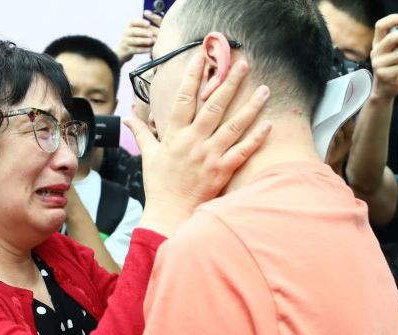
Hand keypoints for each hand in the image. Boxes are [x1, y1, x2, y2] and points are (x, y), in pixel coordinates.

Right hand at [114, 12, 162, 63]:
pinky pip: (135, 50)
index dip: (140, 22)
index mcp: (129, 26)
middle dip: (143, 32)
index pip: (133, 22)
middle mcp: (126, 33)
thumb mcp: (137, 31)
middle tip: (151, 33)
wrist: (122, 51)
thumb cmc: (134, 38)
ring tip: (151, 41)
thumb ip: (144, 27)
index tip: (148, 23)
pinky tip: (150, 49)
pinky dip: (143, 50)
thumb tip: (158, 22)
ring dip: (143, 41)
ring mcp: (125, 42)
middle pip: (133, 31)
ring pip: (134, 41)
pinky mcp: (126, 51)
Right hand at [126, 54, 271, 217]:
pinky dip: (256, 138)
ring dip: (250, 106)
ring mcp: (210, 156)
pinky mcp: (222, 171)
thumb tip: (129, 118)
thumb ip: (142, 133)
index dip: (192, 77)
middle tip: (243, 64)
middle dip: (229, 83)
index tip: (201, 58)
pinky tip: (268, 124)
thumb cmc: (159, 184)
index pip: (183, 99)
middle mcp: (193, 142)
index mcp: (175, 135)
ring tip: (264, 89)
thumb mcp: (148, 155)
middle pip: (214, 106)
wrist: (169, 213)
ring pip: (233, 126)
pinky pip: (242, 151)